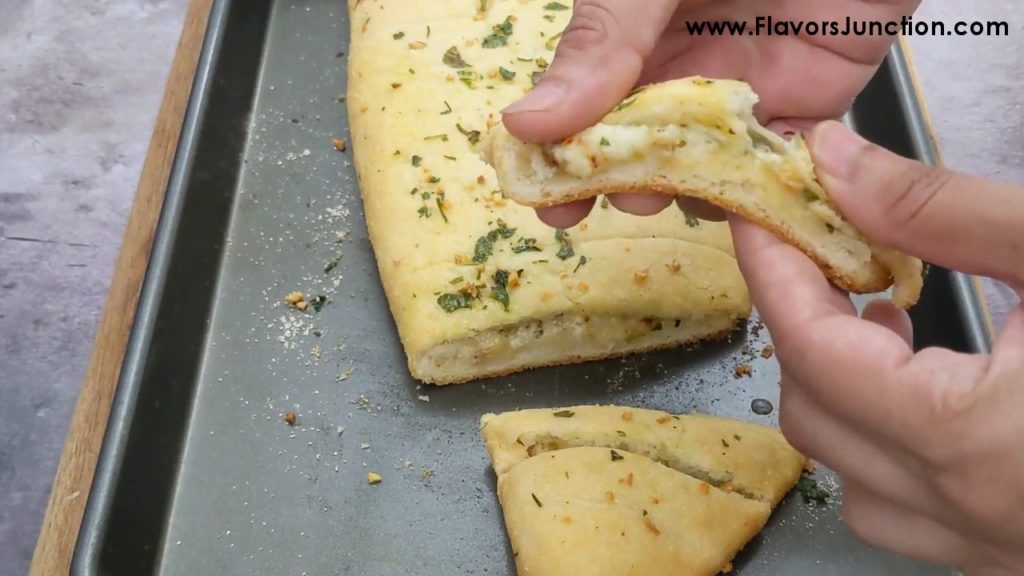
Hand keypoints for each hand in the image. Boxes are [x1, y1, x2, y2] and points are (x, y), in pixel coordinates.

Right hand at [501, 0, 920, 227]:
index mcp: (629, 41)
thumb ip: (602, 41)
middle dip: (631, 187)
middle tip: (633, 200)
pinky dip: (769, 196)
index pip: (583, 112)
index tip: (553, 209)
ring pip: (706, 174)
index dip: (565, 165)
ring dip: (699, 195)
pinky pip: (778, 171)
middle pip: (640, 154)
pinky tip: (760, 206)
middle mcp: (677, 75)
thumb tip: (525, 123)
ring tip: (702, 192)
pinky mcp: (804, 110)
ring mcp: (740, 97)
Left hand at [732, 120, 1023, 574]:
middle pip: (815, 415)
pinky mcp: (1018, 562)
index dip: (773, 272)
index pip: (810, 349)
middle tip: (840, 261)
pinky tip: (936, 394)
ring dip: (846, 395)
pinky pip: (908, 513)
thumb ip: (943, 211)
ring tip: (891, 325)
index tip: (760, 218)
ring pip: (852, 477)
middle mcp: (972, 519)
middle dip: (807, 329)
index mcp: (974, 444)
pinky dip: (893, 448)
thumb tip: (837, 166)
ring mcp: (995, 555)